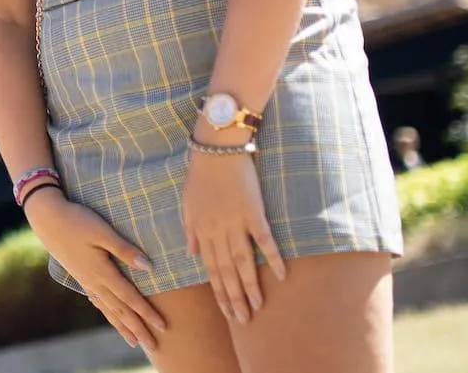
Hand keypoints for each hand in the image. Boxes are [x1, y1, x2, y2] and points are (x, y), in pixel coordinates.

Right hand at [24, 193, 166, 351]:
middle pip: (120, 310)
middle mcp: (93, 281)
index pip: (129, 298)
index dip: (146, 313)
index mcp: (101, 271)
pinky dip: (107, 312)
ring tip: (134, 341)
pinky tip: (110, 315)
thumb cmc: (76, 219)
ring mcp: (85, 279)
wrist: (46, 216)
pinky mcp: (79, 274)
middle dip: (137, 328)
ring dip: (122, 326)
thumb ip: (125, 250)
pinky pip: (97, 301)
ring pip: (107, 309)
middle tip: (153, 346)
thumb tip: (149, 267)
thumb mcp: (102, 231)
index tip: (162, 326)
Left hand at [181, 145, 286, 323]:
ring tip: (259, 307)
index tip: (226, 311)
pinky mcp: (254, 212)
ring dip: (251, 286)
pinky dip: (272, 258)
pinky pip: (264, 240)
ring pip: (243, 262)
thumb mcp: (187, 202)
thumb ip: (189, 229)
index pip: (210, 268)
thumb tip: (191, 254)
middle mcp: (217, 230)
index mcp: (200, 229)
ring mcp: (236, 222)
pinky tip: (280, 276)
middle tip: (243, 320)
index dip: (218, 291)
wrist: (217, 147)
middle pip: (226, 271)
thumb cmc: (201, 173)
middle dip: (234, 297)